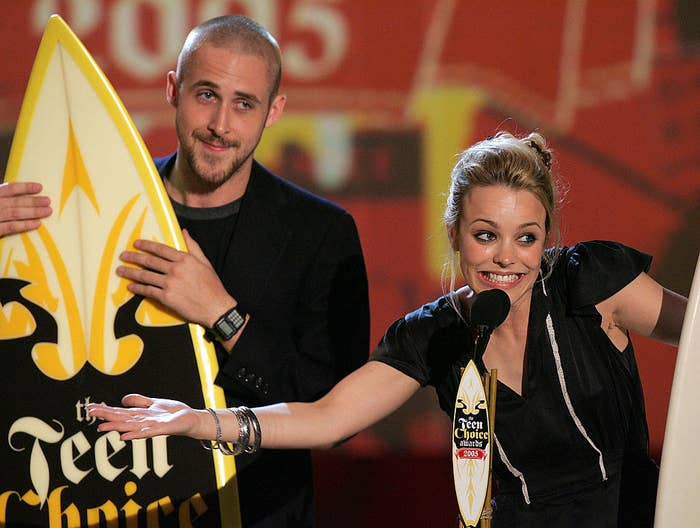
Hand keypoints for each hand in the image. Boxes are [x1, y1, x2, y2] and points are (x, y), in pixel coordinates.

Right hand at [0, 182, 51, 236]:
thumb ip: (1, 197)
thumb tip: (14, 193)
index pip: (9, 189)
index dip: (25, 187)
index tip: (39, 187)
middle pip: (15, 201)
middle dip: (33, 201)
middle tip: (48, 201)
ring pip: (15, 213)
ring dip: (33, 212)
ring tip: (47, 211)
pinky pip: (10, 227)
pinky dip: (24, 225)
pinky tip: (37, 224)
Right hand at [87, 394, 199, 440]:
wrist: (189, 419)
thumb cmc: (172, 413)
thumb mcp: (154, 403)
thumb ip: (139, 401)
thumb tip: (122, 400)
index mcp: (140, 415)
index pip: (119, 412)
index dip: (105, 410)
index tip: (90, 408)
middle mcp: (142, 422)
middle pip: (121, 418)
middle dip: (106, 416)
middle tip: (90, 413)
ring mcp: (150, 426)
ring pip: (130, 426)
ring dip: (116, 426)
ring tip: (101, 426)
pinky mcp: (161, 429)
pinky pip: (146, 432)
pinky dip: (135, 434)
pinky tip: (124, 436)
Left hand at [116, 229, 235, 326]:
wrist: (216, 308)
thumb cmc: (212, 286)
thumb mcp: (205, 263)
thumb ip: (193, 247)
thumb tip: (184, 232)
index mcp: (185, 259)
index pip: (161, 249)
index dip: (146, 245)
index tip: (136, 244)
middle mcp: (175, 270)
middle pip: (149, 261)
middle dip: (133, 257)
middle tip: (123, 256)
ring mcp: (170, 284)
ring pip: (145, 275)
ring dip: (131, 272)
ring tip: (120, 270)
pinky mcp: (166, 297)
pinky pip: (148, 291)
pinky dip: (137, 288)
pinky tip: (131, 286)